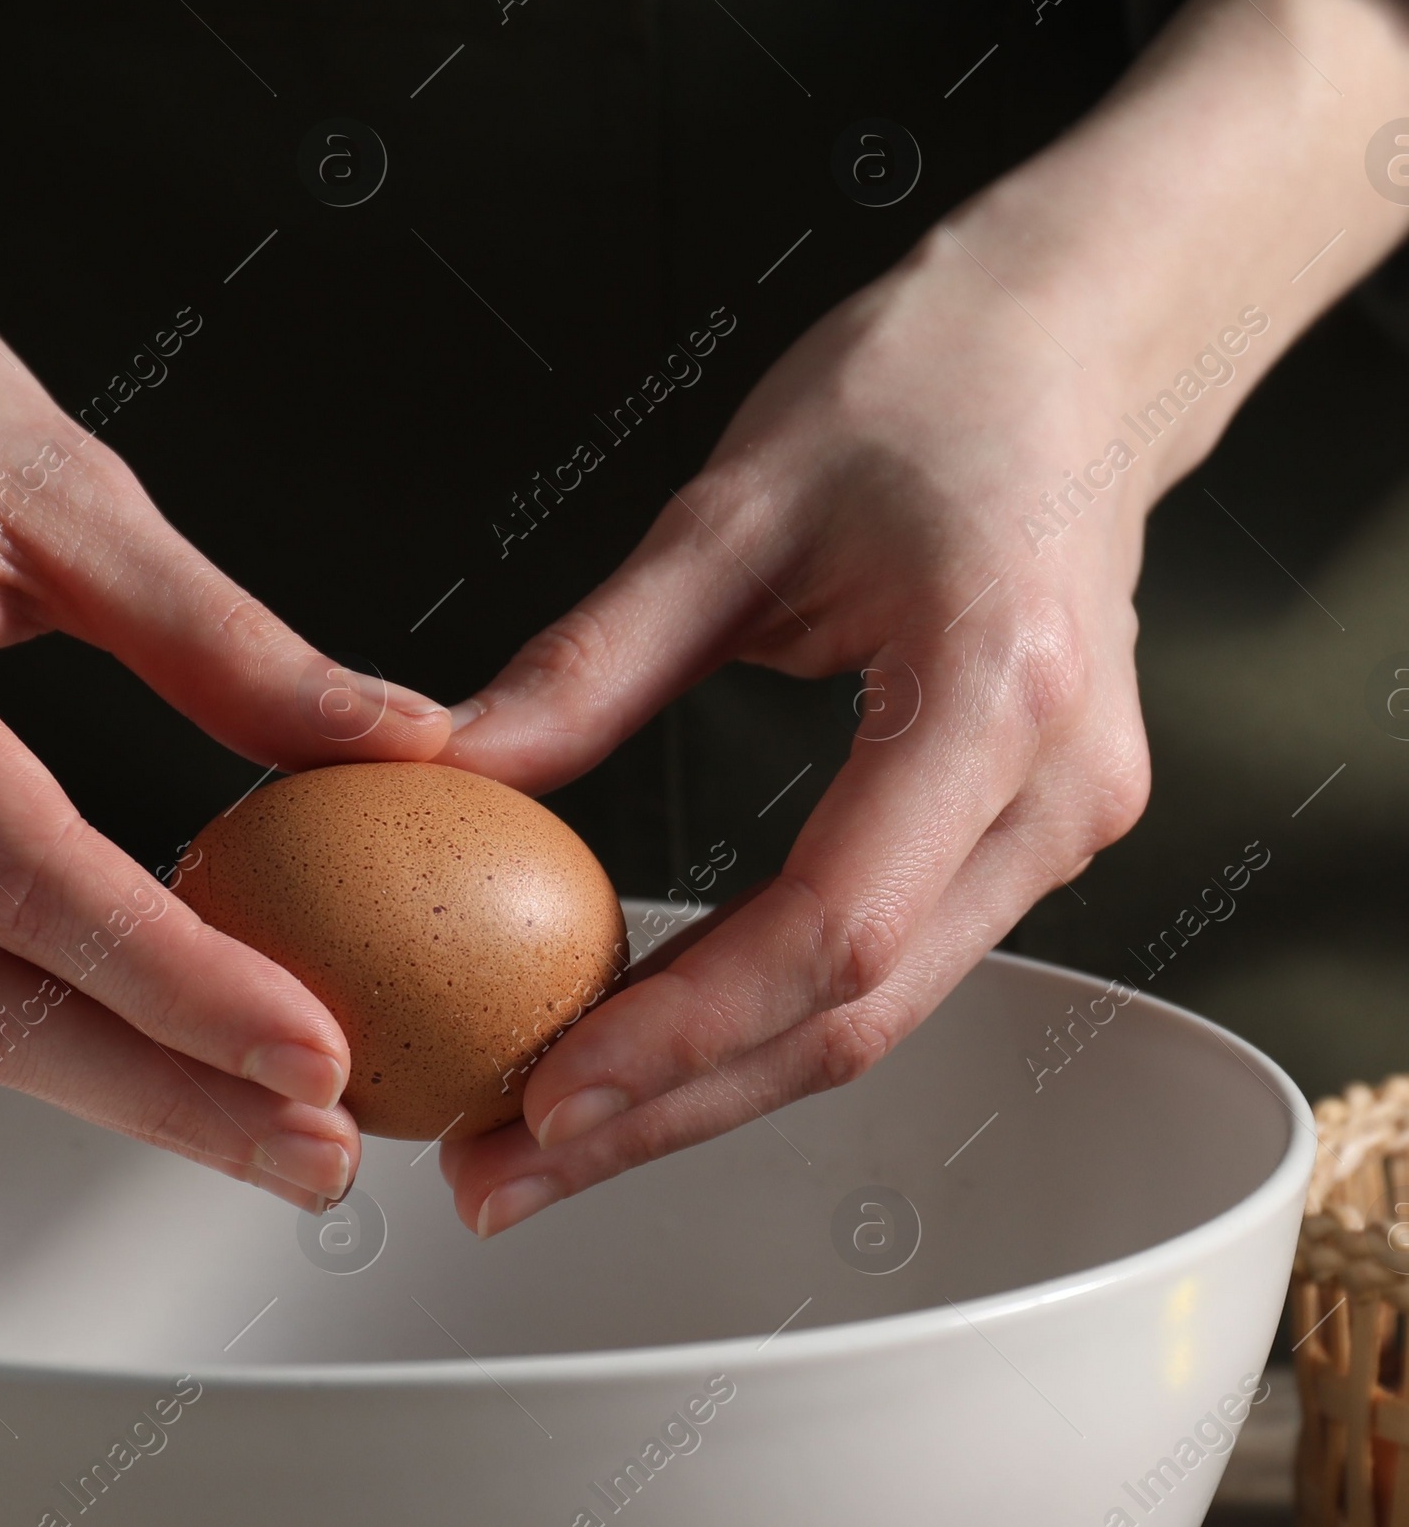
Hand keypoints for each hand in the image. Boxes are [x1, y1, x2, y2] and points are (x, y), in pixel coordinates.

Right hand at [0, 198, 449, 1206]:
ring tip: (255, 1117)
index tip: (317, 1051)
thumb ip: (215, 635)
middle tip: (310, 1150)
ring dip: (104, 1079)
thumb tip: (389, 741)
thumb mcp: (47, 472)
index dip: (185, 986)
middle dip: (157, 1096)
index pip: (25, 874)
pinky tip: (145, 1034)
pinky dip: (35, 1012)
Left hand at [442, 0, 1408, 1234]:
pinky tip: (651, 1051)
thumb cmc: (924, 391)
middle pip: (856, 1020)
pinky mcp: (1031, 838)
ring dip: (706, 1093)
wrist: (1075, 355)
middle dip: (668, 1116)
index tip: (543, 1087)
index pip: (834, 925)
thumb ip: (593, 662)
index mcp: (995, 688)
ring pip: (875, 1020)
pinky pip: (891, 967)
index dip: (683, 1029)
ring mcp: (1062, 827)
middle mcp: (1058, 789)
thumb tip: (451, 777)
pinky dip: (760, 1023)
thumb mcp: (731, 507)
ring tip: (546, 1135)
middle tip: (501, 1171)